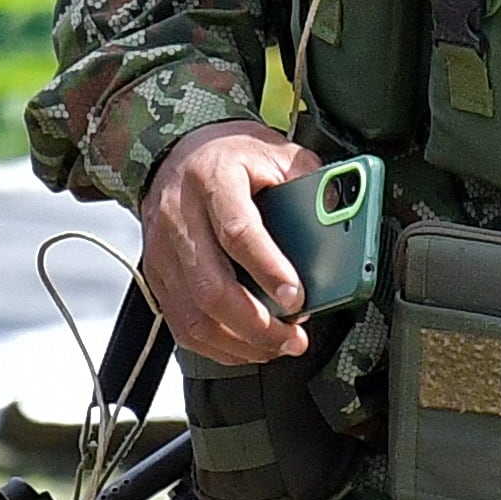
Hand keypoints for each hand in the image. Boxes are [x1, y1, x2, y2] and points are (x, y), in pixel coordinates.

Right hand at [138, 122, 317, 366]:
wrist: (176, 153)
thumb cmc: (231, 156)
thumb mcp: (276, 153)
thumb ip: (310, 182)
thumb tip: (344, 215)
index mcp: (213, 179)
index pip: (237, 232)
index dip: (269, 270)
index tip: (298, 297)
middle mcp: (180, 216)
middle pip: (212, 287)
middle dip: (258, 324)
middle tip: (294, 338)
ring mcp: (163, 250)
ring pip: (194, 315)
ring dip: (240, 342)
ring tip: (276, 346)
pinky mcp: (156, 274)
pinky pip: (182, 324)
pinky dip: (217, 345)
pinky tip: (246, 345)